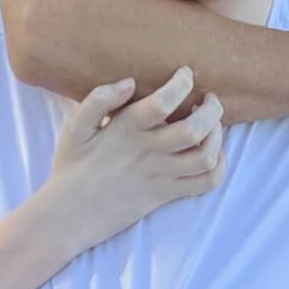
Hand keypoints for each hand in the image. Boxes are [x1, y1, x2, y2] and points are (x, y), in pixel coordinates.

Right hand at [47, 65, 225, 246]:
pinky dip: (218, 167)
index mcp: (125, 130)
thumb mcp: (74, 128)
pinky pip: (205, 184)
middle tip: (209, 99)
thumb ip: (98, 99)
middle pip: (195, 129)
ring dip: (217, 136)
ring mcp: (160, 176)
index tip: (185, 74)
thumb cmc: (72, 167)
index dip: (181, 83)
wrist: (69, 214)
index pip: (163, 102)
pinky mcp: (166, 195)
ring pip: (205, 156)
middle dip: (212, 109)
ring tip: (212, 125)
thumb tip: (129, 82)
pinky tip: (212, 154)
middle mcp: (148, 152)